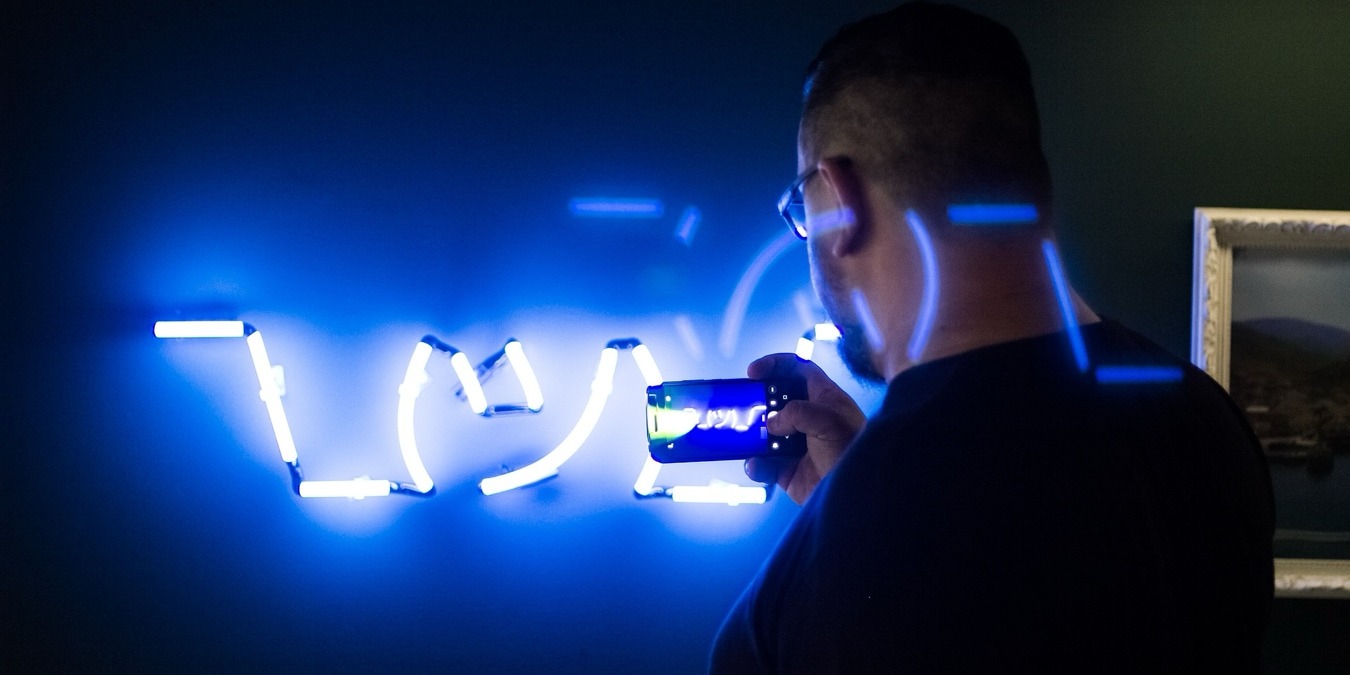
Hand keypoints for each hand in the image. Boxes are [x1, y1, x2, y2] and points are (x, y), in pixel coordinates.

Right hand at [743, 353, 865, 504]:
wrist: (857, 494)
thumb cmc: (852, 450)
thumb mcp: (829, 421)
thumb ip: (797, 412)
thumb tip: (771, 423)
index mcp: (824, 399)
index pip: (797, 370)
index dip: (775, 365)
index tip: (753, 371)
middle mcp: (809, 419)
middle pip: (775, 400)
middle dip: (757, 402)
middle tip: (744, 406)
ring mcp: (796, 445)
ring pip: (765, 433)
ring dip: (753, 436)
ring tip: (748, 438)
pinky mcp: (787, 470)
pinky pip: (763, 464)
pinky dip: (756, 465)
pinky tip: (756, 464)